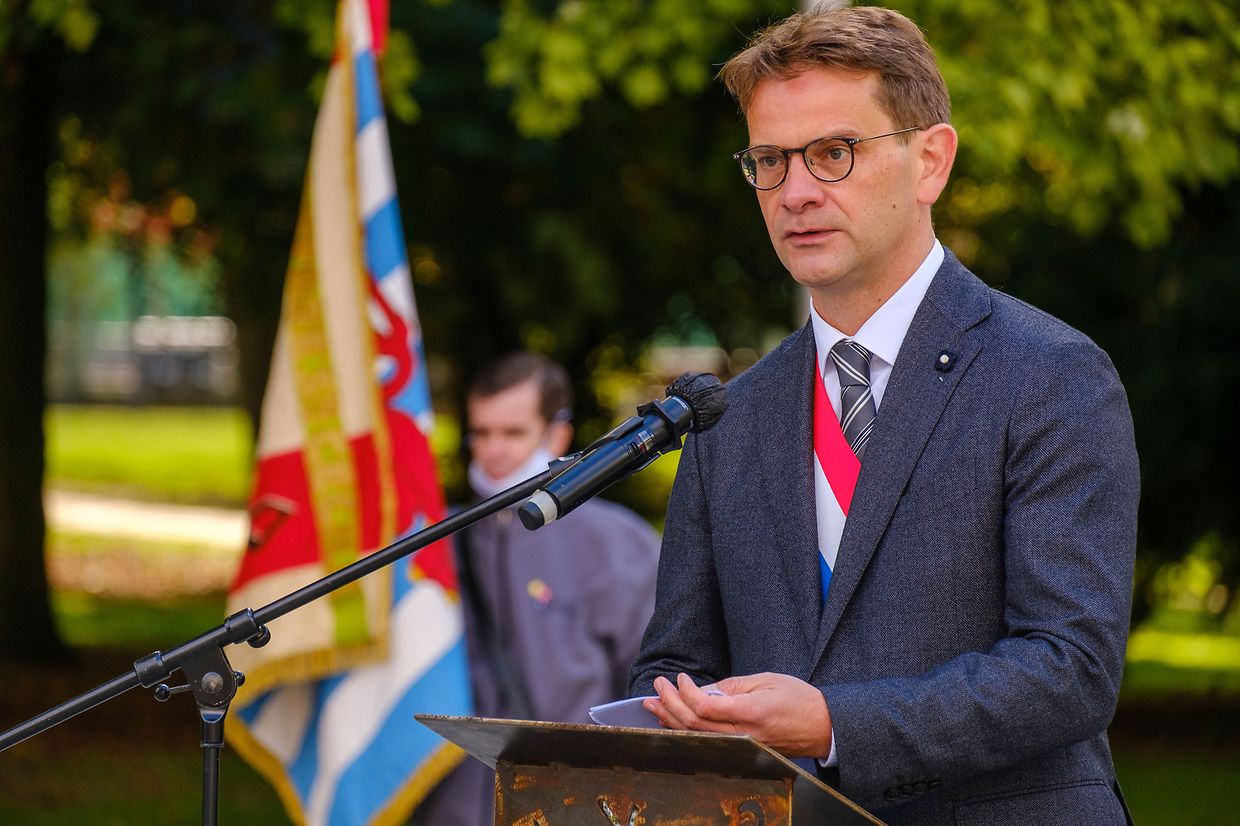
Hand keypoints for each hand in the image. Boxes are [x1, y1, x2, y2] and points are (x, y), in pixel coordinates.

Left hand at [642, 672, 831, 757]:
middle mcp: (743, 734)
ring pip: (696, 737)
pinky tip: (672, 721)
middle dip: (670, 703)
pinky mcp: (742, 751)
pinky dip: (685, 731)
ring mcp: (742, 746)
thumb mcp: (767, 680)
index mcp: (750, 712)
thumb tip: (702, 690)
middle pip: (694, 724)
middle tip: (658, 686)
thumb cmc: (799, 700)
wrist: (823, 728)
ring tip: (653, 704)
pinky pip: (707, 742)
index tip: (679, 678)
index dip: (685, 692)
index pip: (705, 707)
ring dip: (671, 719)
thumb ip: (732, 685)